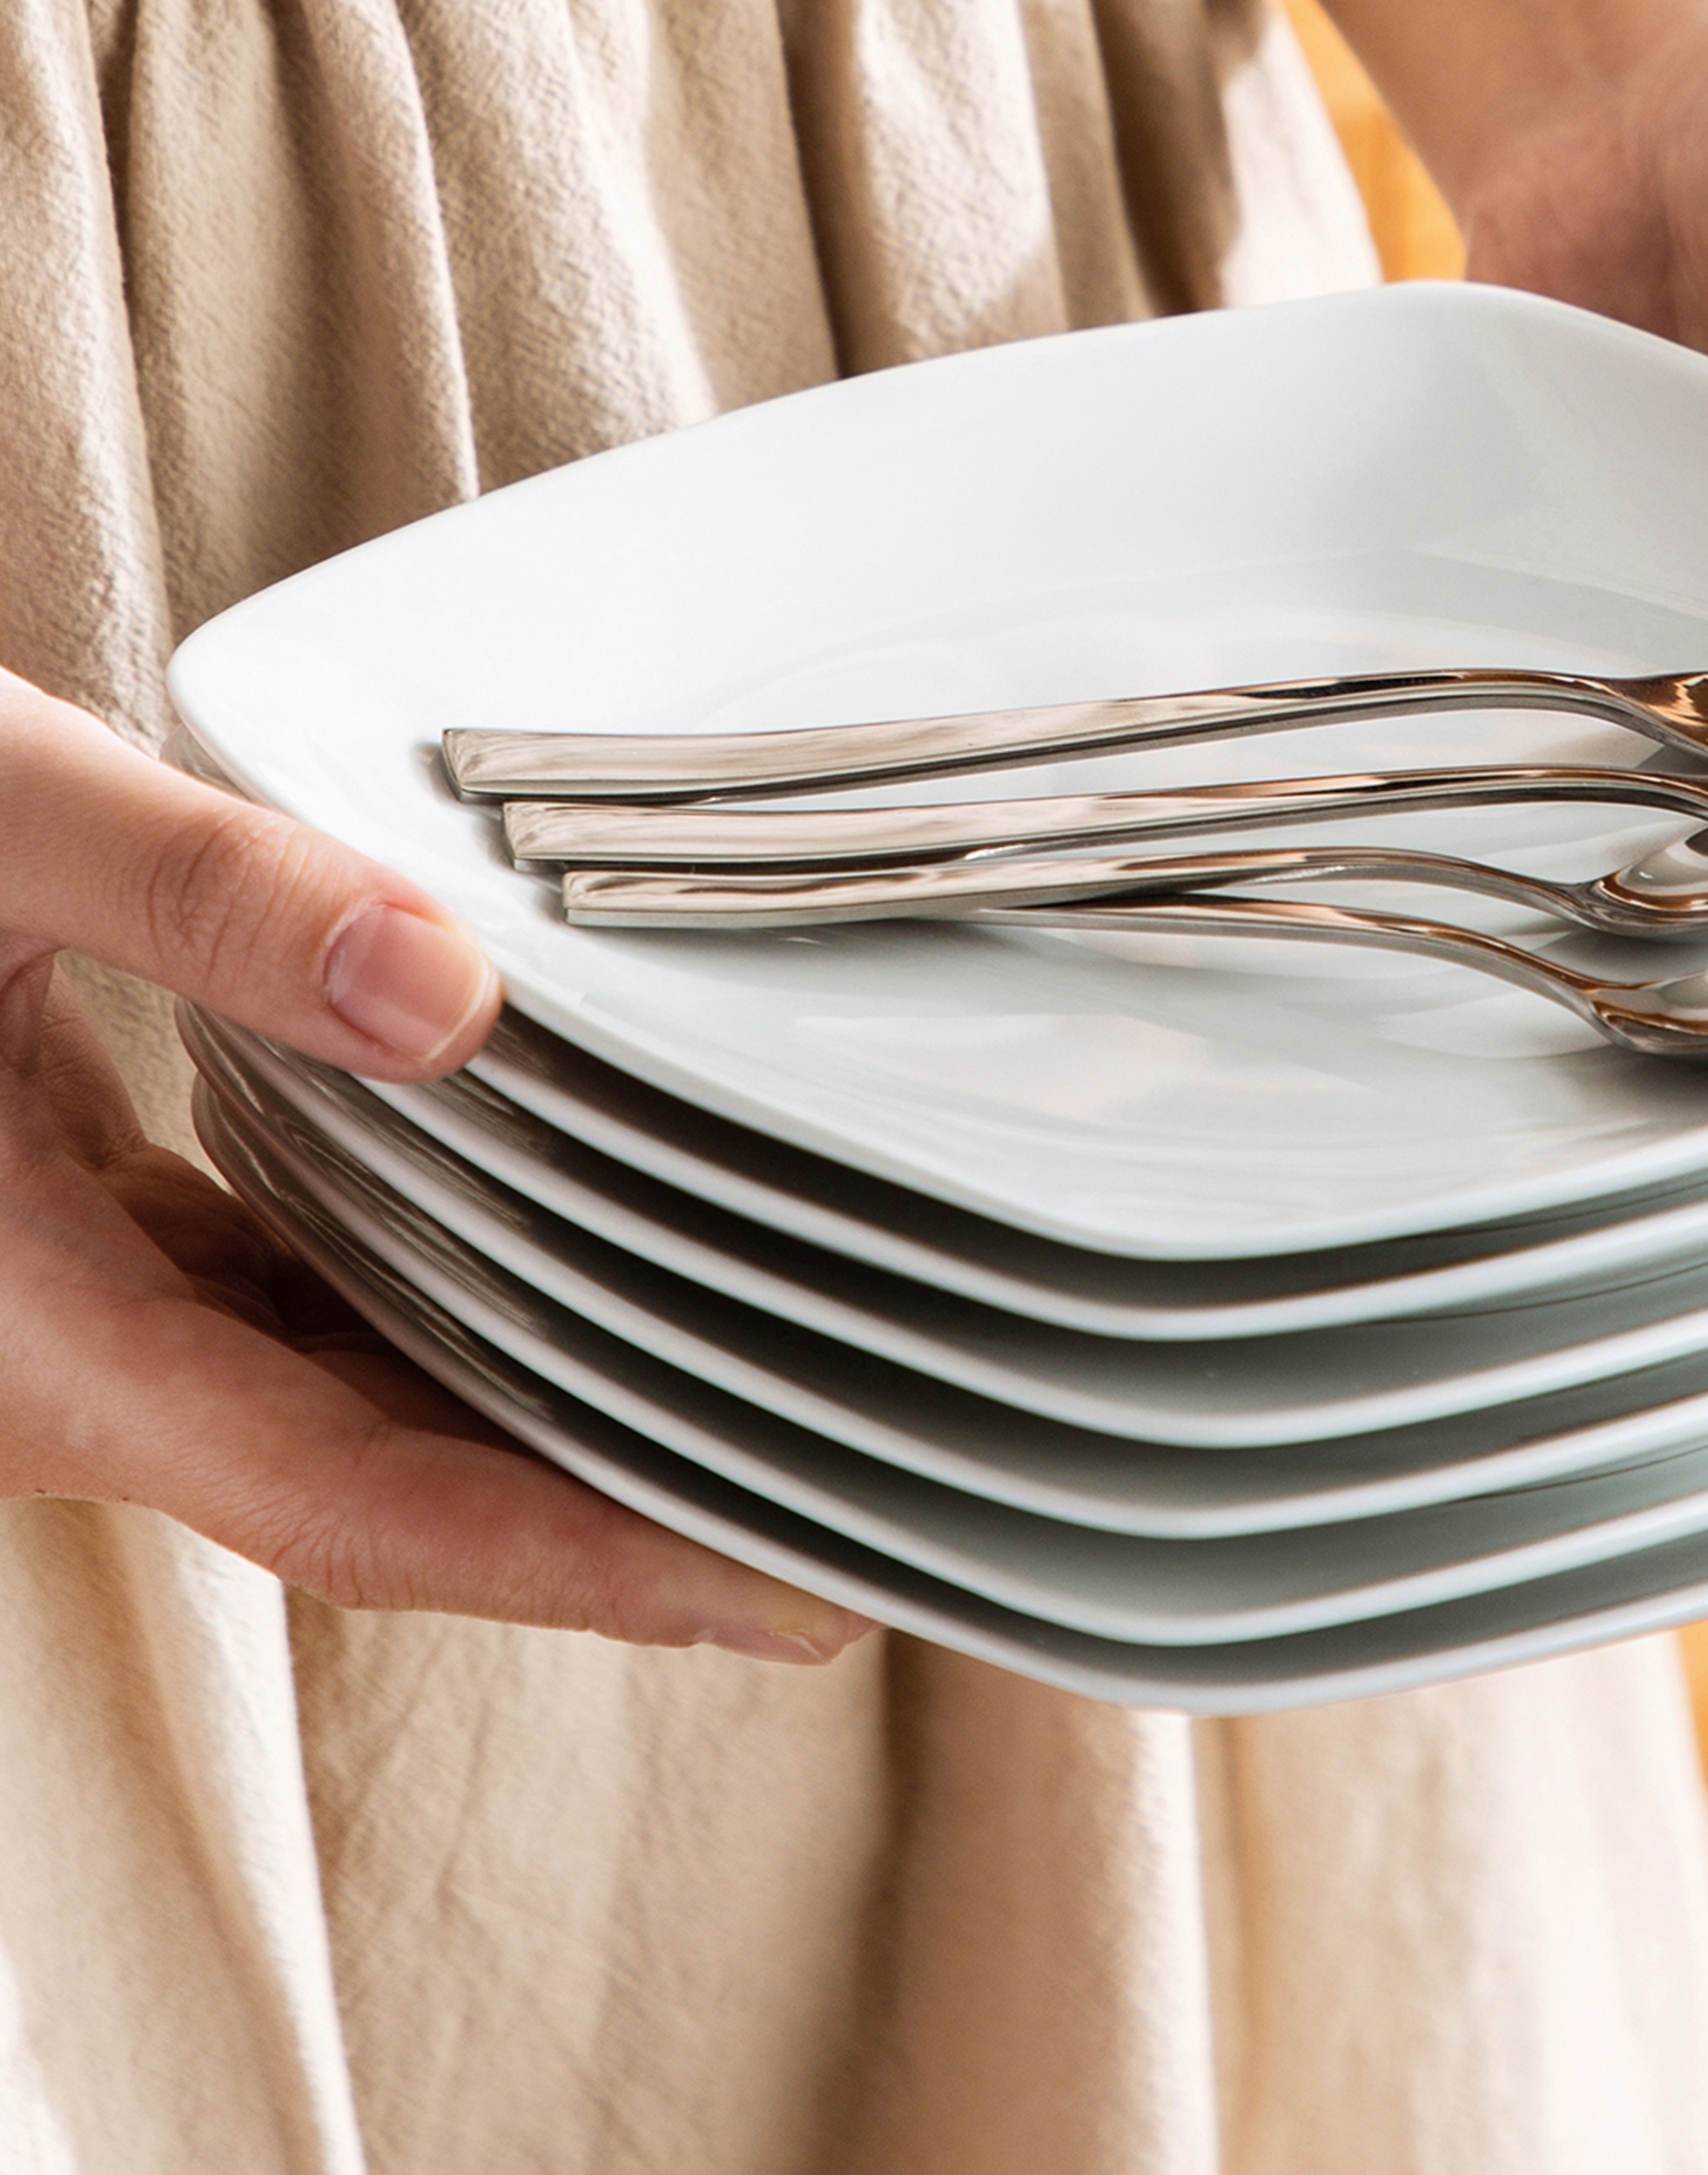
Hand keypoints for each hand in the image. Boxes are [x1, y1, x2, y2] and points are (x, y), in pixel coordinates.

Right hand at [0, 673, 868, 1661]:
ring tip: (739, 1413)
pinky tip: (540, 1270)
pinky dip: (429, 1318)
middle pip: (380, 1486)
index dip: (578, 1566)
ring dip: (527, 1426)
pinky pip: (289, 1321)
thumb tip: (456, 997)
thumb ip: (203, 902)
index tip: (783, 1599)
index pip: (355, 1504)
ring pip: (341, 1411)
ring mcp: (61, 1322)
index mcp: (23, 1333)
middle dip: (601, 1521)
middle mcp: (50, 1370)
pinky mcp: (72, 1249)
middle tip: (833, 1521)